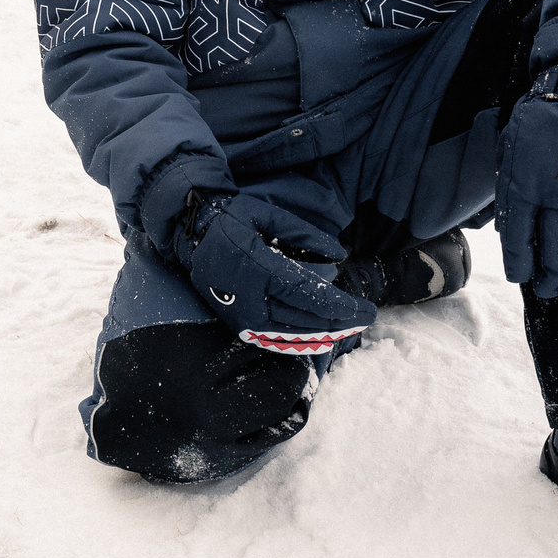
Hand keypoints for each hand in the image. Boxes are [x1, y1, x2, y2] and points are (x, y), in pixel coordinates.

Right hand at [176, 195, 375, 356]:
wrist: (191, 237)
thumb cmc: (231, 221)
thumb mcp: (267, 215)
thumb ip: (305, 234)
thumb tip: (339, 254)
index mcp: (258, 268)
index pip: (308, 295)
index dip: (340, 305)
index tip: (366, 309)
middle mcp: (251, 299)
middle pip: (306, 319)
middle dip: (341, 321)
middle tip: (367, 318)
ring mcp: (243, 317)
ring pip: (294, 335)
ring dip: (326, 334)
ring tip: (351, 328)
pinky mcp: (239, 327)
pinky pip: (276, 341)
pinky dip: (303, 343)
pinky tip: (323, 339)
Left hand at [494, 65, 557, 300]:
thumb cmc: (544, 117)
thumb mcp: (510, 144)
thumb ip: (508, 183)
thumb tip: (504, 224)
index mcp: (524, 183)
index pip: (519, 239)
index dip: (519, 264)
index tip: (521, 277)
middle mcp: (557, 194)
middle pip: (551, 250)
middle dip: (548, 276)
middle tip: (548, 290)